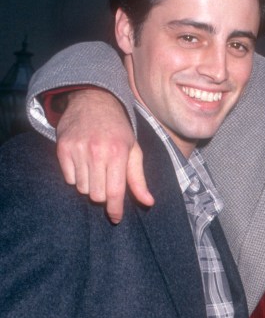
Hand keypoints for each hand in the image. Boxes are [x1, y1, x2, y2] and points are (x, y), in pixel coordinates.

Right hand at [57, 90, 153, 223]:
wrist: (93, 100)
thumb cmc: (118, 129)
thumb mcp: (133, 150)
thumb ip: (138, 179)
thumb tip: (148, 202)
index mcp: (118, 153)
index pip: (114, 192)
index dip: (115, 209)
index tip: (115, 218)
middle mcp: (97, 152)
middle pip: (97, 195)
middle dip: (103, 194)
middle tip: (106, 180)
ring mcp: (78, 149)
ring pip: (82, 189)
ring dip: (89, 185)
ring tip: (95, 169)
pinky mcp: (62, 148)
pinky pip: (68, 179)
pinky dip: (76, 177)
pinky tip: (83, 163)